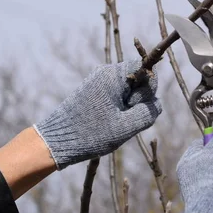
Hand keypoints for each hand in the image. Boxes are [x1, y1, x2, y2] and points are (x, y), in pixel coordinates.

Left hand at [34, 60, 160, 169]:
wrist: (56, 141)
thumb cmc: (92, 133)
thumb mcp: (127, 126)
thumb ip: (149, 112)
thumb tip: (156, 104)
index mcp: (113, 75)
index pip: (146, 71)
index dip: (148, 91)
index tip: (133, 107)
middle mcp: (105, 73)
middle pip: (138, 81)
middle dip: (137, 101)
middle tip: (122, 119)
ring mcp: (97, 82)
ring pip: (127, 91)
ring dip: (127, 108)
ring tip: (113, 123)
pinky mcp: (93, 92)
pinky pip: (116, 96)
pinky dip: (118, 110)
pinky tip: (107, 124)